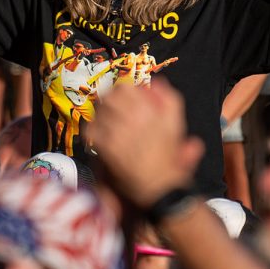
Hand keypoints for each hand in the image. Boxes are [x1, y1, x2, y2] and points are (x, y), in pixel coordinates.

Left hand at [88, 79, 204, 207]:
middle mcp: (134, 116)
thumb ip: (170, 100)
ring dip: (100, 112)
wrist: (159, 187)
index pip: (127, 87)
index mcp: (151, 109)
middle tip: (110, 107)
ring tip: (103, 119)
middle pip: (112, 95)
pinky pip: (92, 129)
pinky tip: (96, 135)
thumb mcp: (177, 125)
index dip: (122, 90)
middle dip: (109, 99)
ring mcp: (118, 130)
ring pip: (100, 110)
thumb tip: (158, 81)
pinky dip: (92, 130)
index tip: (123, 97)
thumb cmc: (169, 158)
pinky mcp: (107, 146)